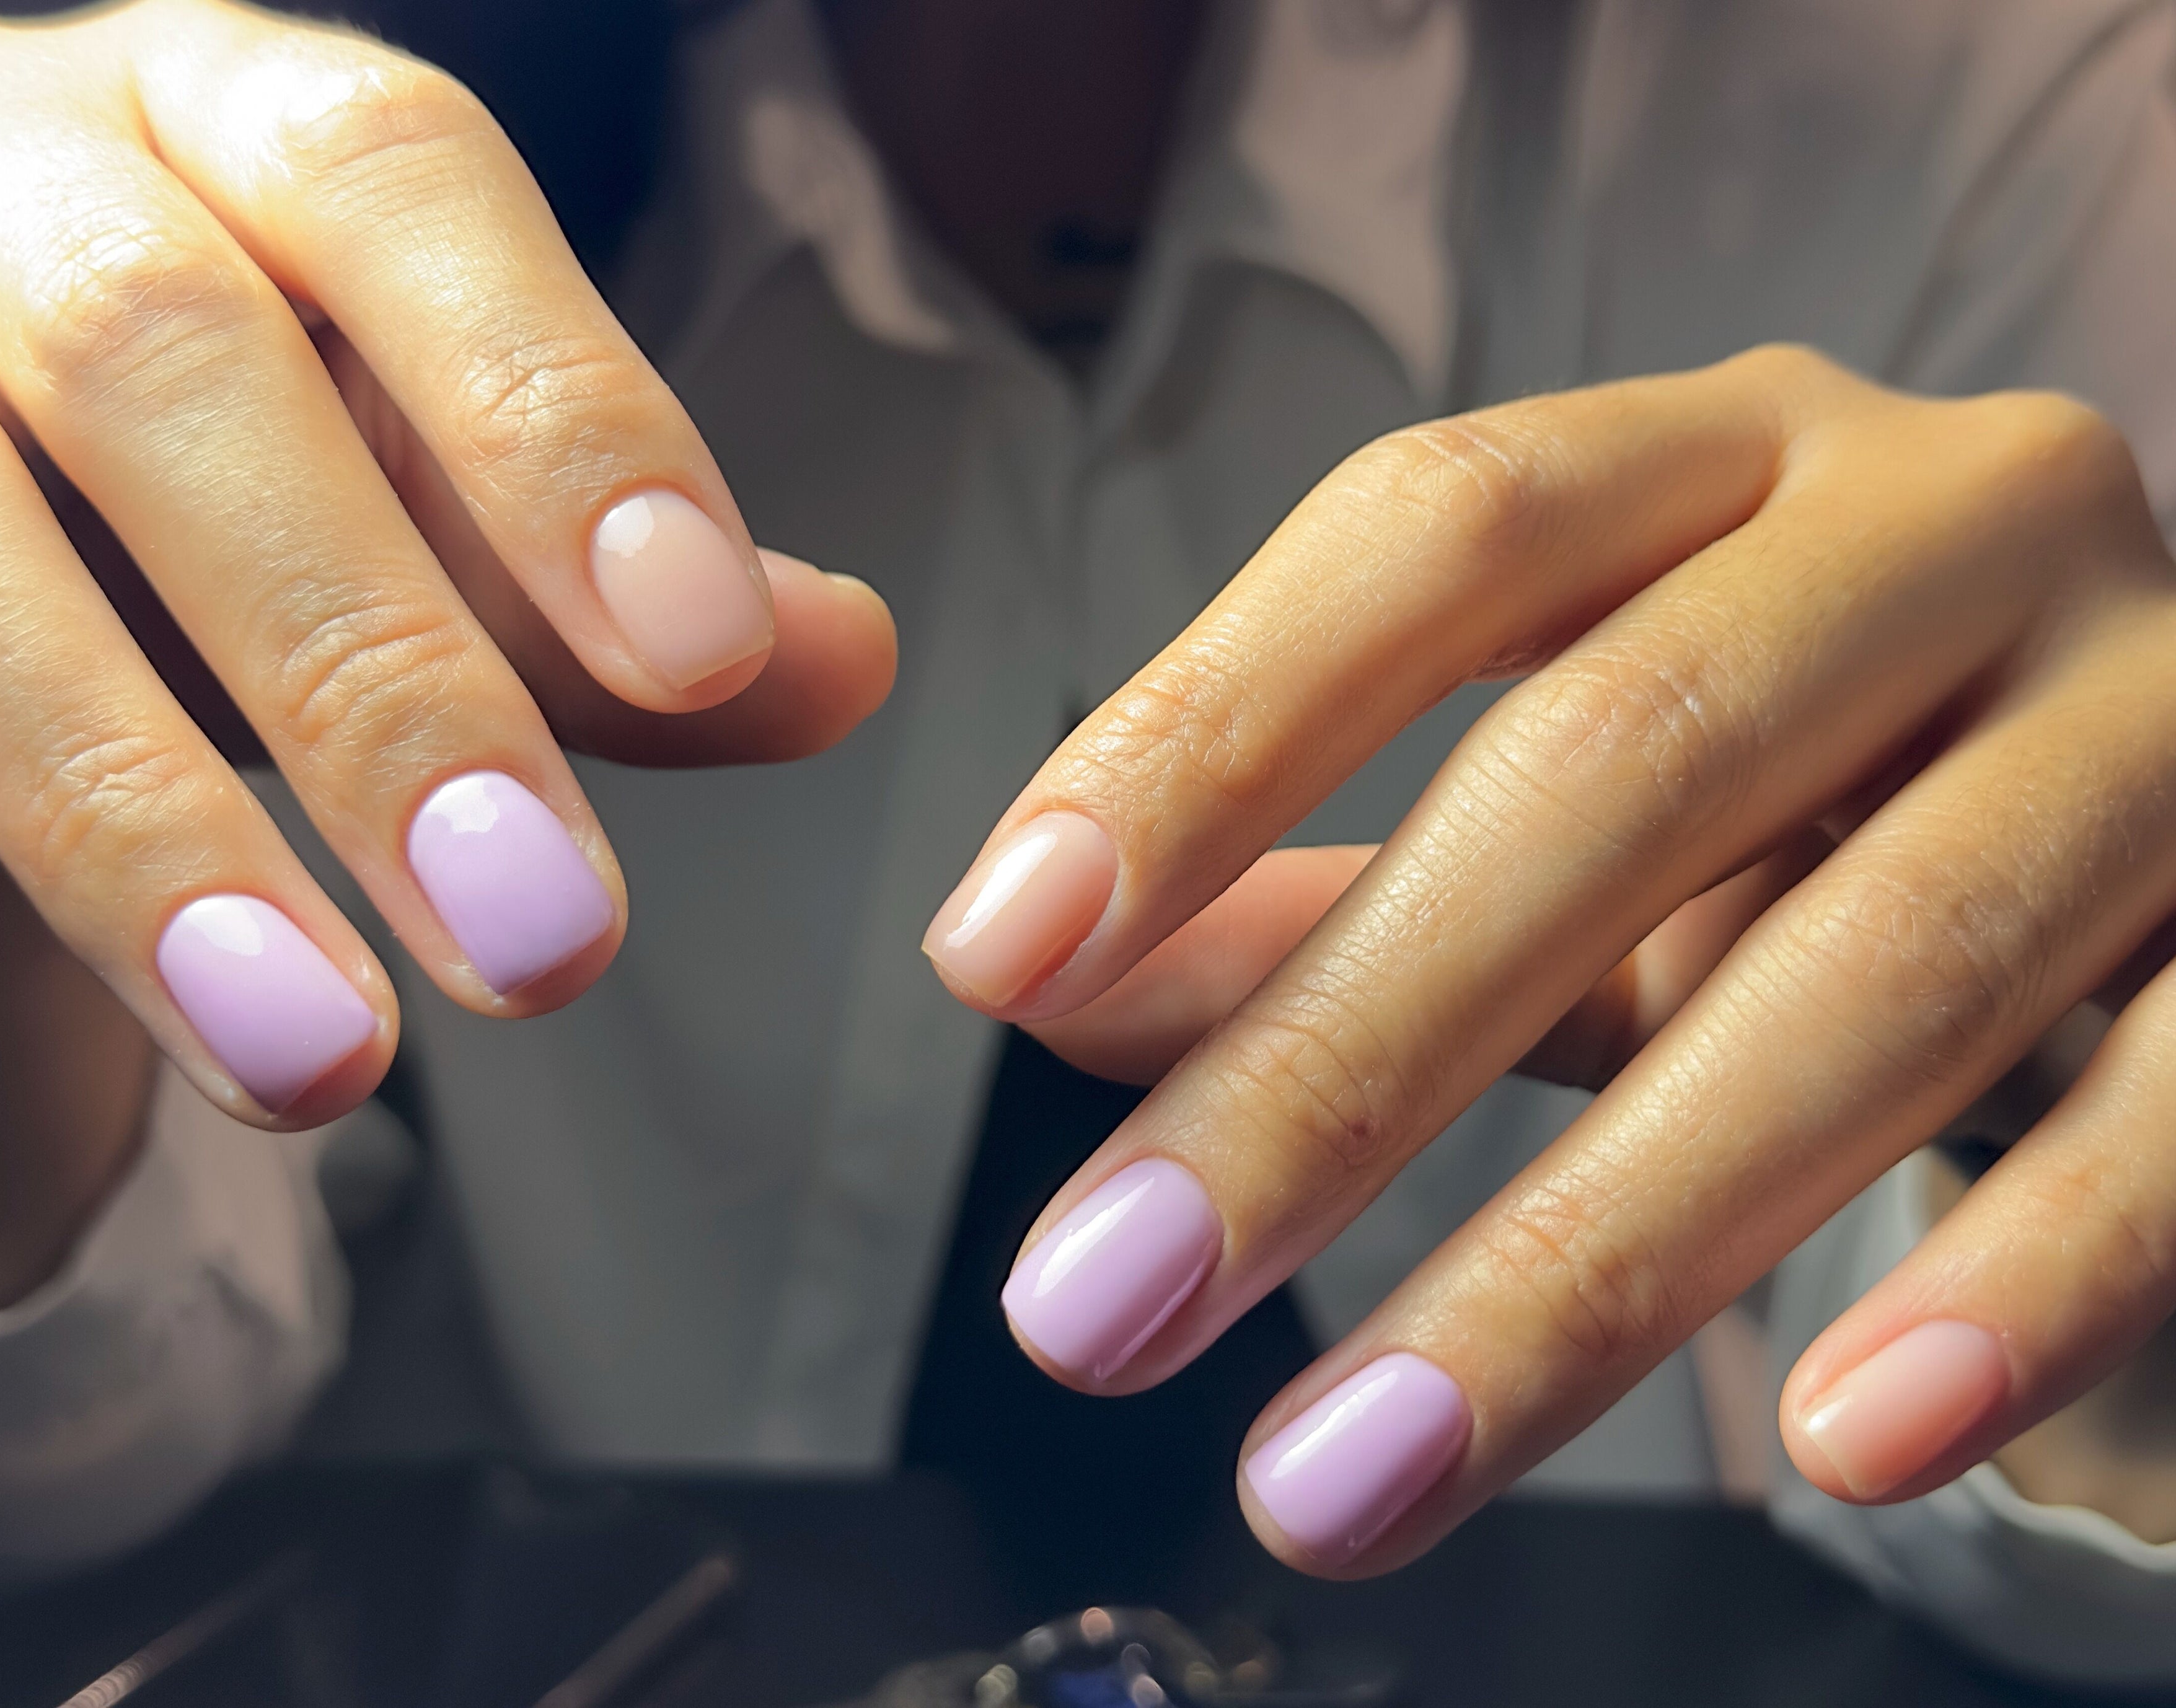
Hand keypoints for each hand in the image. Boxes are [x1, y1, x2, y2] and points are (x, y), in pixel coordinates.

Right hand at [0, 0, 894, 1127]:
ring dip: (111, 798)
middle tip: (544, 939)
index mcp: (229, 118)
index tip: (695, 655)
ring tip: (311, 1048)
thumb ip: (614, 589)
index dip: (553, 409)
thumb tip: (836, 659)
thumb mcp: (441, 509)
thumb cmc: (237, 483)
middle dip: (370, 672)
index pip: (399, 183)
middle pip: (165, 364)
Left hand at [924, 346, 2175, 1572]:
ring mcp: (2167, 713)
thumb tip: (1054, 980)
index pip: (1437, 532)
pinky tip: (1828, 1446)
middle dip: (1337, 1062)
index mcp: (1731, 461)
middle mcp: (1955, 523)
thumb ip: (1336, 884)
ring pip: (1875, 967)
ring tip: (1341, 1476)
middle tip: (1095, 1307)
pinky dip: (2012, 1286)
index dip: (1208, 732)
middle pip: (1616, 759)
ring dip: (1588, 1259)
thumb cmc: (1830, 816)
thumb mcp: (1582, 828)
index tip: (996, 950)